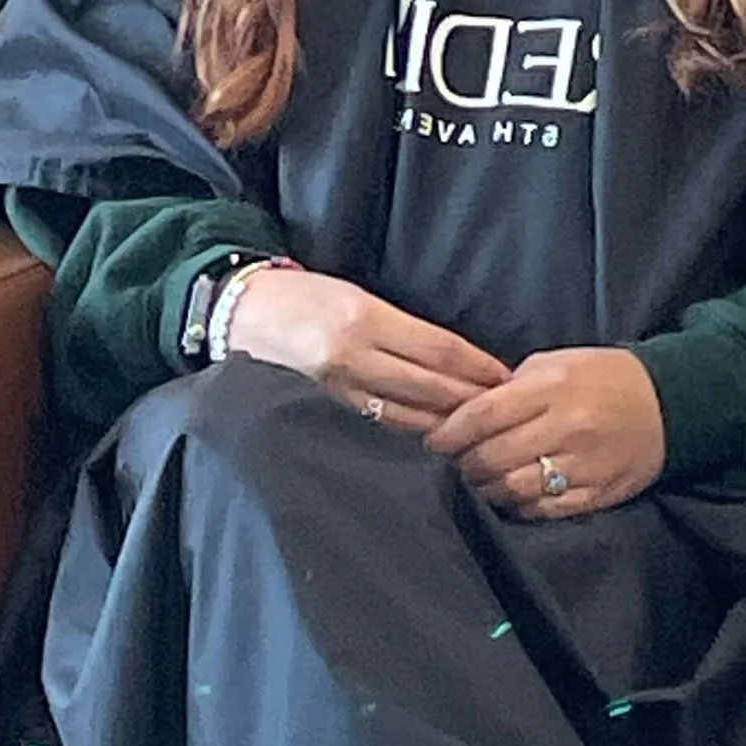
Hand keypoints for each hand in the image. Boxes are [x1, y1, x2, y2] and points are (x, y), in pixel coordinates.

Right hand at [224, 266, 508, 436]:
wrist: (238, 313)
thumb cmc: (302, 298)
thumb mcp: (353, 297)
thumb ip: (399, 328)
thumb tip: (452, 361)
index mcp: (364, 317)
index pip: (438, 349)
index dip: (477, 367)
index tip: (506, 378)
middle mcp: (352, 354)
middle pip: (429, 387)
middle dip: (472, 402)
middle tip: (508, 413)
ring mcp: (335, 389)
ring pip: (407, 417)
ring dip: (447, 427)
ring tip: (480, 436)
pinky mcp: (321, 412)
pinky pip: (376, 432)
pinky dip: (409, 441)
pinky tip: (431, 447)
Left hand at [431, 346, 667, 519]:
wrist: (668, 403)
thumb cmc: (603, 376)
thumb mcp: (555, 363)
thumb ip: (513, 386)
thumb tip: (467, 410)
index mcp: (552, 388)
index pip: (485, 414)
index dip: (452, 431)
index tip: (435, 440)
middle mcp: (566, 426)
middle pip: (494, 456)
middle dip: (465, 463)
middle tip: (456, 463)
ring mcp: (583, 464)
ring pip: (515, 488)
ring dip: (487, 489)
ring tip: (480, 481)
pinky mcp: (597, 493)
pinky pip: (544, 509)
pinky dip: (519, 507)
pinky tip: (511, 496)